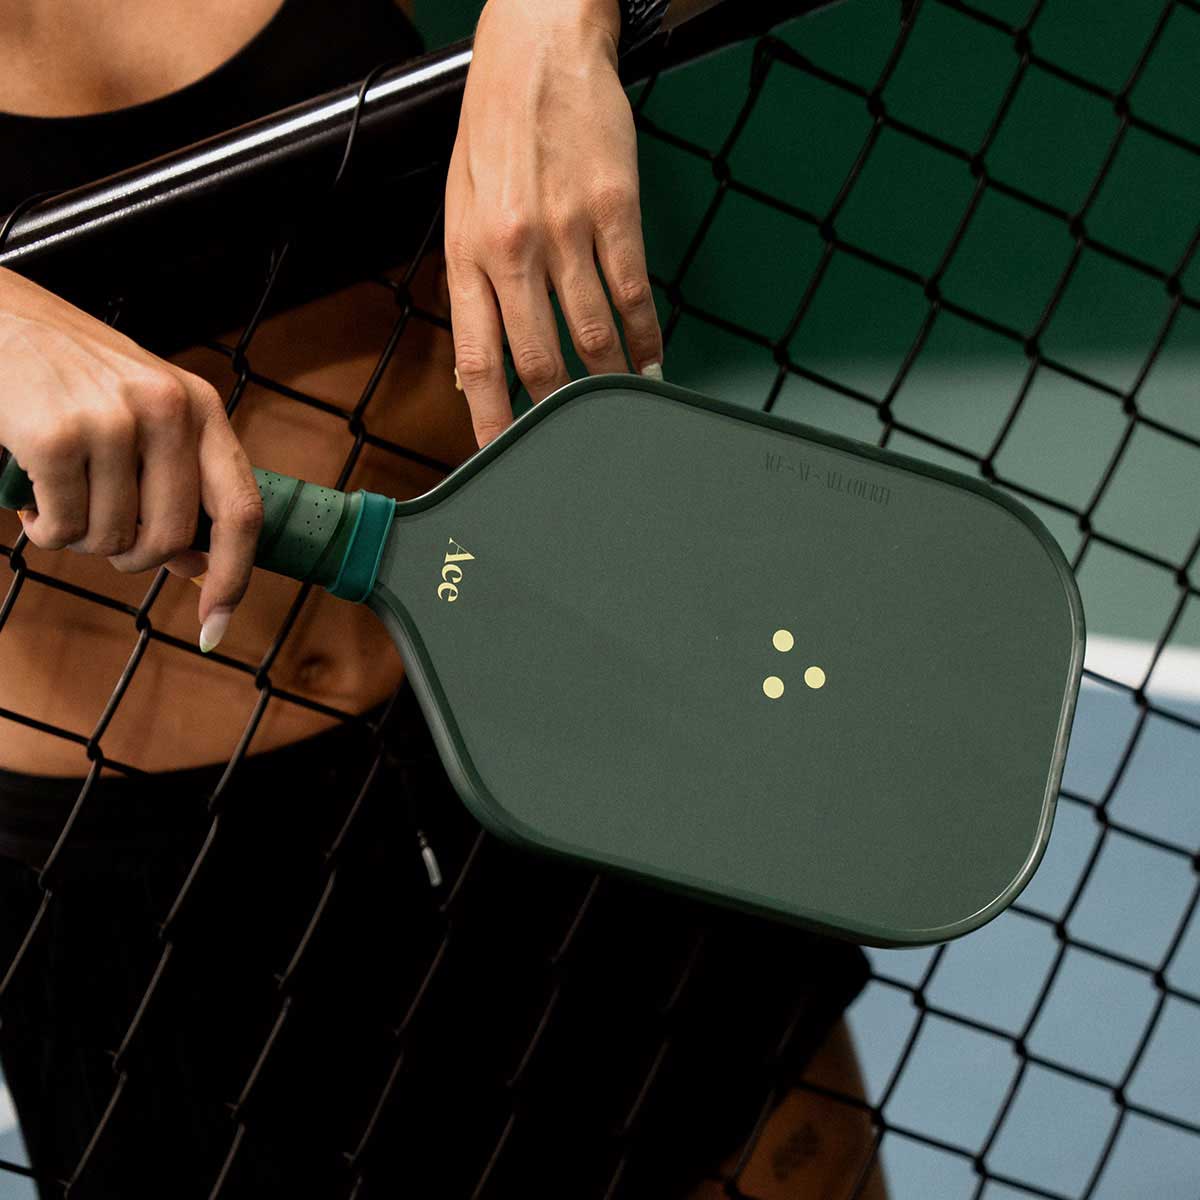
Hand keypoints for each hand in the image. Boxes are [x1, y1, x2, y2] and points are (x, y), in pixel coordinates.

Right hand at [0, 268, 262, 651]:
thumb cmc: (73, 380)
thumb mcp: (144, 418)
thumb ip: (178, 484)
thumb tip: (197, 566)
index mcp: (202, 408)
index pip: (242, 509)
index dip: (234, 576)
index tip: (215, 626)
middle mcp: (169, 409)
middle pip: (170, 539)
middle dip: (131, 557)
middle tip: (101, 534)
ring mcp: (113, 419)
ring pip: (112, 539)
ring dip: (80, 539)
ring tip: (61, 498)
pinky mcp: (56, 435)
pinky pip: (61, 528)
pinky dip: (43, 530)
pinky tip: (31, 499)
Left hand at [444, 0, 664, 448]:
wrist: (536, 44)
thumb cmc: (494, 125)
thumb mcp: (459, 203)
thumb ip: (472, 278)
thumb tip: (484, 352)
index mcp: (467, 251)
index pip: (477, 358)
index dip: (490, 416)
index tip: (502, 454)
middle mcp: (512, 249)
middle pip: (539, 359)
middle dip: (557, 410)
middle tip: (571, 441)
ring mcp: (566, 230)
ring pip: (593, 333)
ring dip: (610, 380)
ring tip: (620, 405)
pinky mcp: (615, 209)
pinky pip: (633, 291)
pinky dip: (646, 335)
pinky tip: (651, 360)